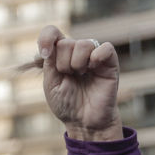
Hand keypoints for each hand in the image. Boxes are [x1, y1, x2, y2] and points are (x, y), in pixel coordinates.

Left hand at [38, 26, 121, 141]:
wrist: (83, 121)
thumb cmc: (66, 104)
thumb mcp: (51, 83)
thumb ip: (49, 63)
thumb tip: (52, 45)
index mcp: (59, 55)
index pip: (52, 32)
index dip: (46, 38)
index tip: (44, 55)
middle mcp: (76, 52)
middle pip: (65, 42)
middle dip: (62, 63)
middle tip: (69, 77)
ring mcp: (93, 56)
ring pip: (83, 44)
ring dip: (77, 63)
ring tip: (81, 76)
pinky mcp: (109, 62)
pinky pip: (105, 48)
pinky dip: (97, 57)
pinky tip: (93, 69)